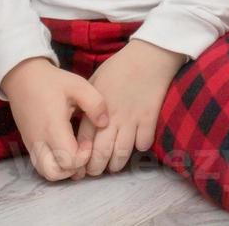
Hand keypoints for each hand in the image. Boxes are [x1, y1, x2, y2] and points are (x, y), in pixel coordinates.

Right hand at [0, 57, 110, 181]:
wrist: (22, 78)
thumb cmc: (52, 82)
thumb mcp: (78, 85)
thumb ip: (96, 104)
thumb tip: (105, 124)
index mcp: (53, 127)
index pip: (69, 160)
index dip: (84, 156)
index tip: (88, 141)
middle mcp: (40, 141)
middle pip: (56, 173)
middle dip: (74, 168)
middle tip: (83, 151)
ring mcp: (32, 145)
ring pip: (46, 173)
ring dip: (64, 170)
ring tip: (75, 153)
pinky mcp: (29, 145)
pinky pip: (41, 165)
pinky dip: (54, 165)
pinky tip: (65, 150)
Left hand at [74, 38, 186, 177]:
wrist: (148, 57)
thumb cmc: (119, 67)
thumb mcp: (95, 82)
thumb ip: (87, 104)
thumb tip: (79, 121)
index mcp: (95, 109)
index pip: (84, 142)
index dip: (81, 157)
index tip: (81, 164)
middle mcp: (112, 118)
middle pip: (101, 153)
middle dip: (96, 168)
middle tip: (96, 170)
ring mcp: (132, 120)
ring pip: (121, 154)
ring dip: (116, 164)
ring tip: (113, 165)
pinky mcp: (149, 120)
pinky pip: (144, 144)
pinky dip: (139, 147)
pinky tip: (136, 144)